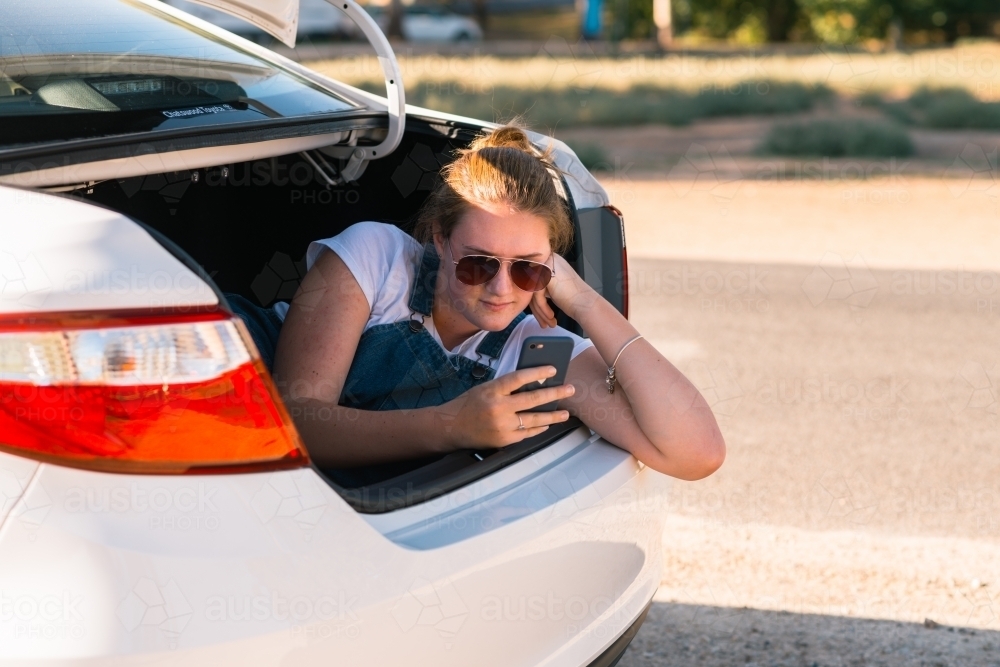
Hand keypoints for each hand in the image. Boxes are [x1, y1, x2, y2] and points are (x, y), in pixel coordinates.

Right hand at [438, 366, 574, 448]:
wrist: (451, 427)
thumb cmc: (469, 404)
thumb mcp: (485, 388)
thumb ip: (506, 387)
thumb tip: (534, 383)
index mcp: (493, 390)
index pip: (520, 378)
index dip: (538, 372)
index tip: (553, 370)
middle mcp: (498, 408)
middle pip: (533, 400)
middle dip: (555, 394)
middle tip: (570, 390)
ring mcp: (502, 426)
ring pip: (534, 419)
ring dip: (553, 416)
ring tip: (565, 412)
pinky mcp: (504, 439)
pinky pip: (527, 433)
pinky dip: (538, 428)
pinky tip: (547, 424)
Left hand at [529, 254, 597, 327]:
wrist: (586, 302)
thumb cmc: (574, 297)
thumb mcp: (553, 286)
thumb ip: (539, 284)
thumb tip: (523, 289)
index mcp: (549, 260)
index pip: (533, 280)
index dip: (534, 300)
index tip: (538, 314)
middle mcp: (547, 259)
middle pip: (532, 286)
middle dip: (536, 307)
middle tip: (542, 321)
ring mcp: (547, 266)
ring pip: (533, 293)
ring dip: (539, 311)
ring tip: (547, 323)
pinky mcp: (546, 276)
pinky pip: (537, 296)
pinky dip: (543, 309)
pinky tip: (551, 317)